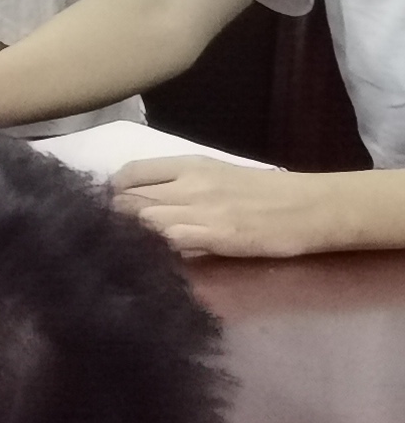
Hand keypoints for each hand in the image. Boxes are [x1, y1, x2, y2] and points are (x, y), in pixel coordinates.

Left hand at [114, 156, 342, 258]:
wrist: (310, 207)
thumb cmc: (266, 193)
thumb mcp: (217, 176)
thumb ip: (181, 186)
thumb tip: (148, 202)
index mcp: (188, 165)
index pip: (132, 172)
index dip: (115, 191)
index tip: (113, 207)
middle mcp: (188, 183)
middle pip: (130, 197)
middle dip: (116, 215)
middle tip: (114, 233)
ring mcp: (201, 209)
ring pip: (144, 219)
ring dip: (131, 234)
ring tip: (130, 247)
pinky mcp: (216, 235)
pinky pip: (171, 240)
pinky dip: (157, 248)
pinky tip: (156, 257)